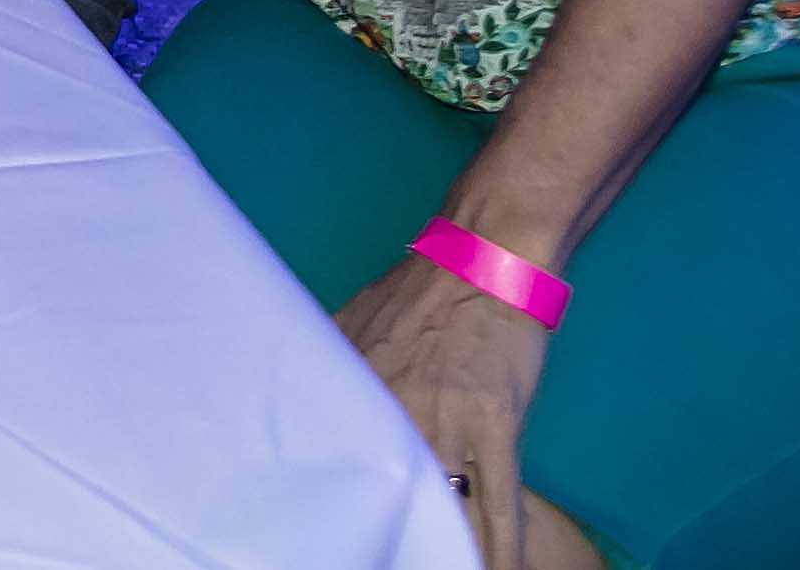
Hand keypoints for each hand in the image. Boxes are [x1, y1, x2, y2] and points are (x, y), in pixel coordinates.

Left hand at [336, 253, 553, 569]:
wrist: (482, 260)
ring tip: (435, 565)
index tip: (328, 539)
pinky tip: (499, 568)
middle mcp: (390, 410)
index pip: (333, 469)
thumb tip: (298, 409)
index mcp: (351, 392)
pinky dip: (501, 543)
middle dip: (387, 537)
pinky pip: (500, 498)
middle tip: (383, 558)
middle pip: (383, 496)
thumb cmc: (418, 299)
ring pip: (442, 505)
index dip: (332, 513)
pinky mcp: (494, 422)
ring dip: (441, 545)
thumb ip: (333, 377)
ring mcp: (444, 419)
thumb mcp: (351, 331)